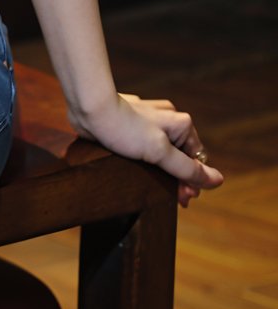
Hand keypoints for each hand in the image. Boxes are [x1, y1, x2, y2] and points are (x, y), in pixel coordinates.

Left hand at [69, 92, 222, 208]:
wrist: (90, 108)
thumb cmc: (124, 128)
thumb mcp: (160, 152)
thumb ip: (187, 168)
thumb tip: (218, 180)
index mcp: (181, 123)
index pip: (196, 159)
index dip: (192, 181)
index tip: (184, 199)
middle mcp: (167, 119)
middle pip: (181, 155)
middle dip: (178, 177)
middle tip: (174, 199)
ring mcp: (148, 120)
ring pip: (163, 150)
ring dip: (163, 170)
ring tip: (158, 188)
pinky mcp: (131, 123)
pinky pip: (145, 145)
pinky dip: (147, 160)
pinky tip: (140, 171)